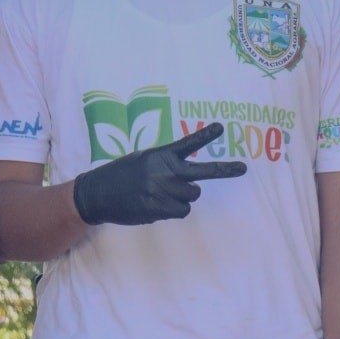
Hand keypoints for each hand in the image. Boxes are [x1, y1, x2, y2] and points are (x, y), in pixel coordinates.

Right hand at [71, 122, 246, 225]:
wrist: (98, 193)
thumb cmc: (122, 175)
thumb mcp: (143, 160)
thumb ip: (164, 164)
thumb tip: (187, 178)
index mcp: (160, 155)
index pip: (187, 143)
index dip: (205, 135)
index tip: (220, 128)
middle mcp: (164, 172)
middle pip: (203, 173)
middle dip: (224, 170)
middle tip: (242, 168)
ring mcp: (163, 191)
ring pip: (192, 196)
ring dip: (184, 196)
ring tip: (162, 193)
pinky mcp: (159, 208)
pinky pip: (182, 210)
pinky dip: (175, 209)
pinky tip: (157, 205)